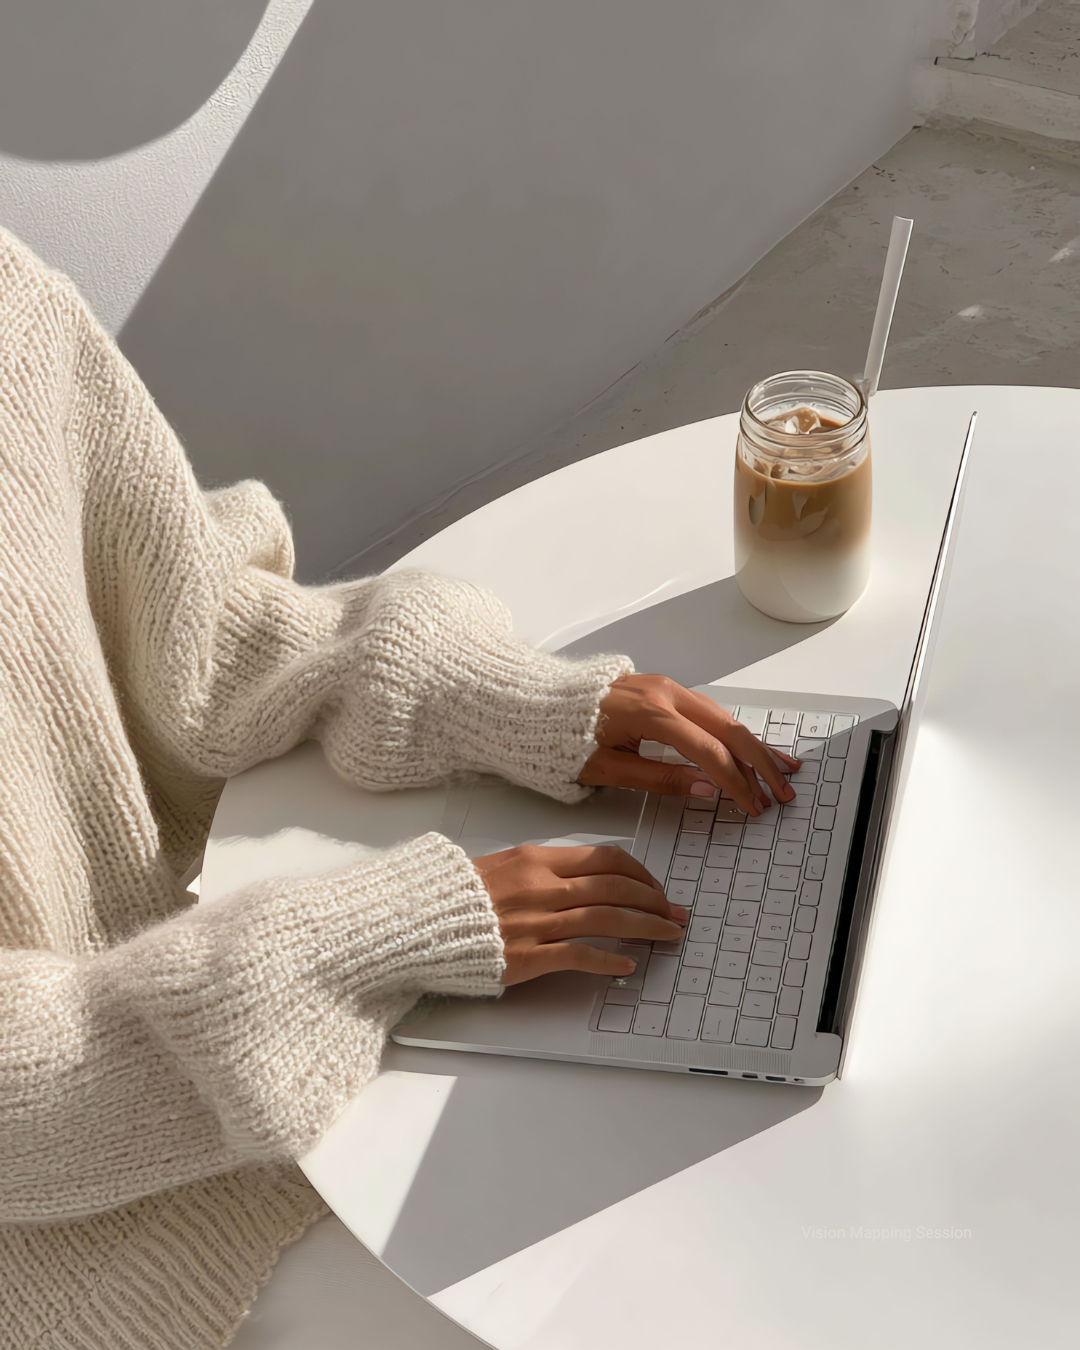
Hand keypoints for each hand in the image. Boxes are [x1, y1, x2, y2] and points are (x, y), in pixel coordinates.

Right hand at [472, 843, 684, 984]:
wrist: (418, 920)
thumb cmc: (457, 897)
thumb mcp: (502, 867)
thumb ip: (542, 871)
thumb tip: (582, 878)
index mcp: (537, 859)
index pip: (605, 858)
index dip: (640, 873)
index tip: (655, 887)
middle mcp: (542, 887)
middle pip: (615, 887)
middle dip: (654, 901)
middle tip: (675, 913)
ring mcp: (536, 922)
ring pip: (607, 918)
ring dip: (645, 927)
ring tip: (667, 935)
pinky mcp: (528, 956)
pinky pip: (580, 955)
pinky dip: (609, 960)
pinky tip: (628, 965)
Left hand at [580, 673, 798, 815]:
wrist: (536, 703)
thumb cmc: (562, 739)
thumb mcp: (608, 769)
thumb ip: (661, 779)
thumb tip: (707, 788)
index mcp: (652, 714)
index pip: (709, 752)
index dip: (736, 783)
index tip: (752, 805)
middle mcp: (665, 692)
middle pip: (728, 728)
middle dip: (760, 762)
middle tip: (782, 790)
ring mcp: (665, 685)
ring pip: (722, 716)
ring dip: (752, 744)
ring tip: (781, 768)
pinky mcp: (662, 687)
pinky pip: (707, 709)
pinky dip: (731, 730)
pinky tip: (747, 745)